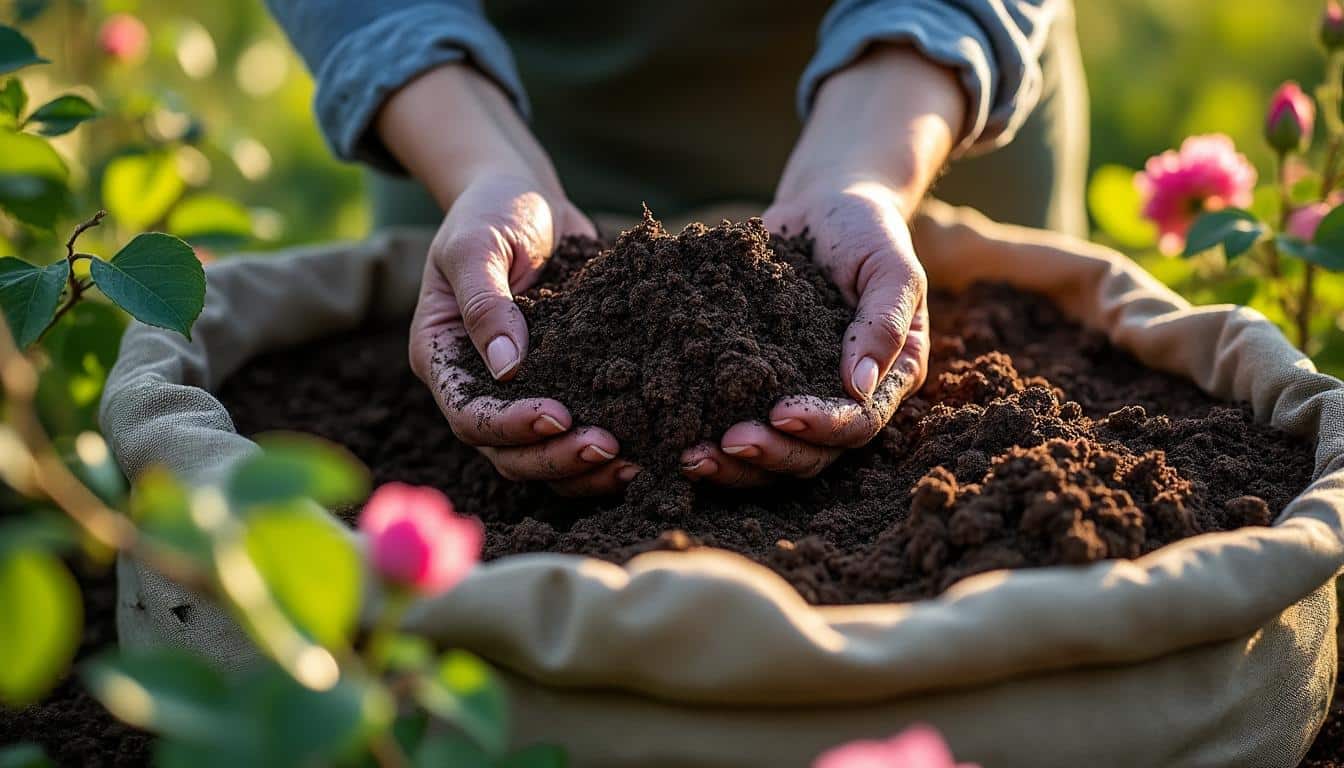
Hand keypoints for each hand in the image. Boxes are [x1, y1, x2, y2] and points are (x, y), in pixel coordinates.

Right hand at [408, 174, 639, 494]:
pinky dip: (610, 449)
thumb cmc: (492, 210)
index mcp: (444, 358)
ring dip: (586, 469)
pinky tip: (651, 446)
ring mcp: (523, 392)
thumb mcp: (477, 244)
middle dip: (556, 458)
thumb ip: (486, 302)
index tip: (558, 416)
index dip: (510, 426)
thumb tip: (507, 366)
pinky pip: (580, 432)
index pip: (470, 415)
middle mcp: (481, 386)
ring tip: (634, 463)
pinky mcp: (566, 385)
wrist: (528, 197)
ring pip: (545, 456)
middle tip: (608, 447)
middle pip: (508, 453)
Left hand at [680, 181, 929, 485]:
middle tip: (727, 444)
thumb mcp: (891, 266)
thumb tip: (861, 386)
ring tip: (690, 456)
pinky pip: (729, 417)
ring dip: (731, 463)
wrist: (821, 206)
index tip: (781, 413)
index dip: (822, 427)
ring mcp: (794, 395)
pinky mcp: (751, 383)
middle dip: (769, 455)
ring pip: (768, 447)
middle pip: (809, 453)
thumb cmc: (867, 232)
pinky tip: (666, 432)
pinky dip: (701, 428)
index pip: (858, 423)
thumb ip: (884, 322)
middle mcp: (839, 400)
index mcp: (885, 381)